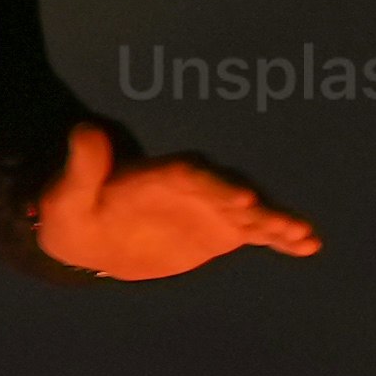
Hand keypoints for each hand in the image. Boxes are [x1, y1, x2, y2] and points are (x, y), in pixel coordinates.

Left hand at [32, 119, 320, 282]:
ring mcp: (213, 206)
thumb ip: (81, 166)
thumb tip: (83, 130)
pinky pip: (258, 232)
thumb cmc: (74, 212)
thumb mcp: (66, 194)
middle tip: (271, 217)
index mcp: (158, 175)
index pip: (189, 176)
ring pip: (250, 212)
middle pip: (226, 191)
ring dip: (276, 222)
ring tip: (302, 234)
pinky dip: (281, 237)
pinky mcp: (224, 228)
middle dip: (250, 204)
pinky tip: (309, 246)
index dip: (214, 186)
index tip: (241, 199)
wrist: (92, 234)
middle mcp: (194, 186)